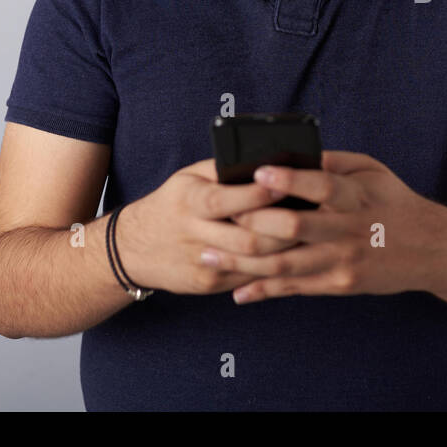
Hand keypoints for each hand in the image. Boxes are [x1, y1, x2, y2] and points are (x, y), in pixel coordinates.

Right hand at [114, 158, 298, 294]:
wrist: (133, 248)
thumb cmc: (172, 204)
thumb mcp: (188, 178)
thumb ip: (224, 171)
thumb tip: (267, 162)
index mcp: (189, 201)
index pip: (227, 200)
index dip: (260, 194)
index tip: (289, 183)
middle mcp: (194, 234)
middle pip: (248, 238)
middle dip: (284, 229)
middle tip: (313, 216)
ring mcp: (201, 263)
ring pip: (253, 262)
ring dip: (286, 251)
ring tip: (311, 236)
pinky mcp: (208, 283)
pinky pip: (248, 276)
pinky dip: (274, 266)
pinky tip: (294, 255)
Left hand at [199, 150, 446, 303]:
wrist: (432, 249)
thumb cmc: (396, 202)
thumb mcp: (373, 171)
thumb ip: (335, 163)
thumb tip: (295, 153)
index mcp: (357, 196)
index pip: (322, 186)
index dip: (290, 179)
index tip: (258, 172)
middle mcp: (349, 230)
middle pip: (296, 228)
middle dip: (254, 223)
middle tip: (219, 217)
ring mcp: (343, 260)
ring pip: (287, 264)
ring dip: (245, 262)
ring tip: (210, 255)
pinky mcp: (340, 284)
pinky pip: (296, 289)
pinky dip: (265, 291)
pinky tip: (239, 292)